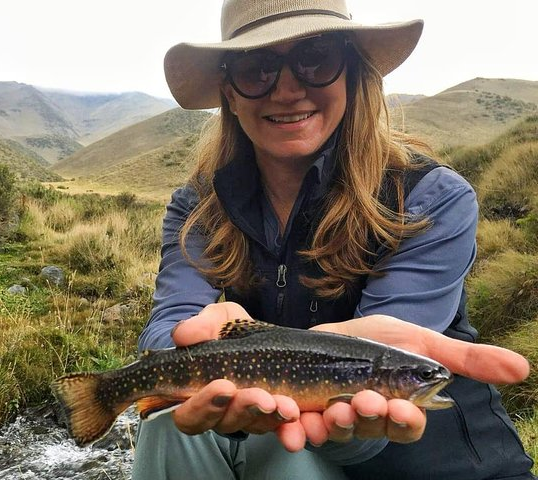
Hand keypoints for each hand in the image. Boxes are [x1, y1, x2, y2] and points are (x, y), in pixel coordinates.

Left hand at [170, 304, 530, 449]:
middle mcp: (357, 419)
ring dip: (318, 424)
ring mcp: (322, 417)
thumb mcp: (418, 341)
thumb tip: (524, 368)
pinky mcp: (290, 409)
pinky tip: (279, 414)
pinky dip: (280, 420)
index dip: (399, 417)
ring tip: (309, 410)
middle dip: (357, 418)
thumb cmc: (375, 341)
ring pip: (321, 431)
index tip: (391, 402)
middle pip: (361, 429)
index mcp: (392, 407)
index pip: (404, 423)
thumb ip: (464, 357)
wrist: (326, 331)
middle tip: (352, 403)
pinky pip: (284, 422)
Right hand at [171, 302, 306, 450]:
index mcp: (198, 394)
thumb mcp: (218, 320)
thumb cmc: (232, 331)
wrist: (269, 336)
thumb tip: (182, 335)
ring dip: (273, 419)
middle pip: (226, 424)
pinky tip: (309, 421)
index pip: (188, 415)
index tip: (223, 386)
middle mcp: (223, 412)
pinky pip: (288, 430)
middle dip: (245, 410)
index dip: (202, 407)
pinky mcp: (281, 418)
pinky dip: (298, 428)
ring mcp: (253, 417)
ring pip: (259, 427)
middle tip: (263, 396)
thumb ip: (200, 326)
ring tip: (289, 406)